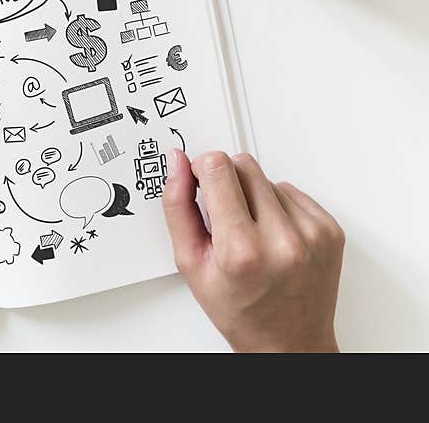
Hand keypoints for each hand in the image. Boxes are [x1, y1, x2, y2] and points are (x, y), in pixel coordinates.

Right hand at [162, 150, 344, 351]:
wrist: (289, 343)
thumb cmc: (239, 311)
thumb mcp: (192, 263)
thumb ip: (178, 208)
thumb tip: (178, 165)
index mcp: (242, 250)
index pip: (218, 168)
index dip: (201, 168)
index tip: (198, 181)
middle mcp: (282, 239)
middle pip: (244, 165)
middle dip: (226, 181)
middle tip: (224, 215)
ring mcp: (311, 233)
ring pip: (268, 178)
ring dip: (254, 196)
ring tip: (251, 232)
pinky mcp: (330, 229)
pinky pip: (293, 192)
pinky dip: (278, 207)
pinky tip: (272, 234)